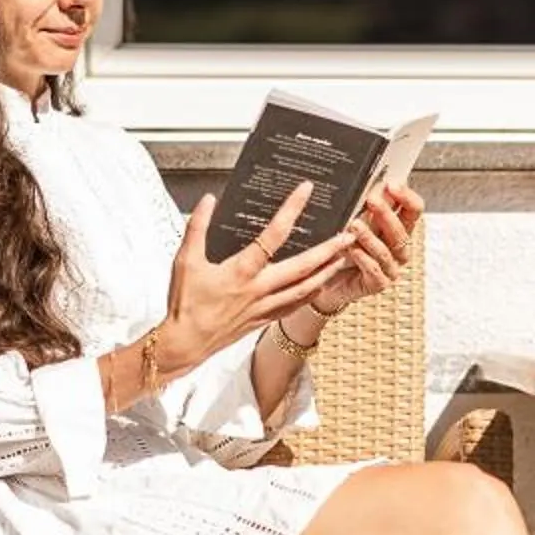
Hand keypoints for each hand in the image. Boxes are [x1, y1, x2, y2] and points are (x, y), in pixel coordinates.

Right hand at [157, 182, 356, 370]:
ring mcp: (264, 307)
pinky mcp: (263, 320)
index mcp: (241, 271)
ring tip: (345, 258)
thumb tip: (208, 200)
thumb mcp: (185, 260)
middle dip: (329, 250)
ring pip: (306, 289)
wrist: (185, 343)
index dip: (291, 210)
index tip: (305, 191)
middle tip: (350, 235)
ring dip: (328, 272)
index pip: (273, 235)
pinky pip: (295, 306)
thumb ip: (197, 227)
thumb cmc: (185, 303)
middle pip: (303, 267)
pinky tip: (321, 285)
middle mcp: (259, 289)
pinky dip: (312, 294)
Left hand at [311, 184, 421, 318]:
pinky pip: (373, 269)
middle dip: (386, 214)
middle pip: (401, 230)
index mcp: (399, 230)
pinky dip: (362, 257)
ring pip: (385, 251)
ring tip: (354, 225)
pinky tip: (351, 248)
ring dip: (370, 236)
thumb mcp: (356, 220)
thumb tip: (377, 182)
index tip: (392, 184)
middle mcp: (399, 250)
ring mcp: (390, 268)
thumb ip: (370, 205)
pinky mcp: (377, 284)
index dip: (407, 197)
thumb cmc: (343, 247)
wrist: (326, 278)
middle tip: (371, 200)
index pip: (413, 211)